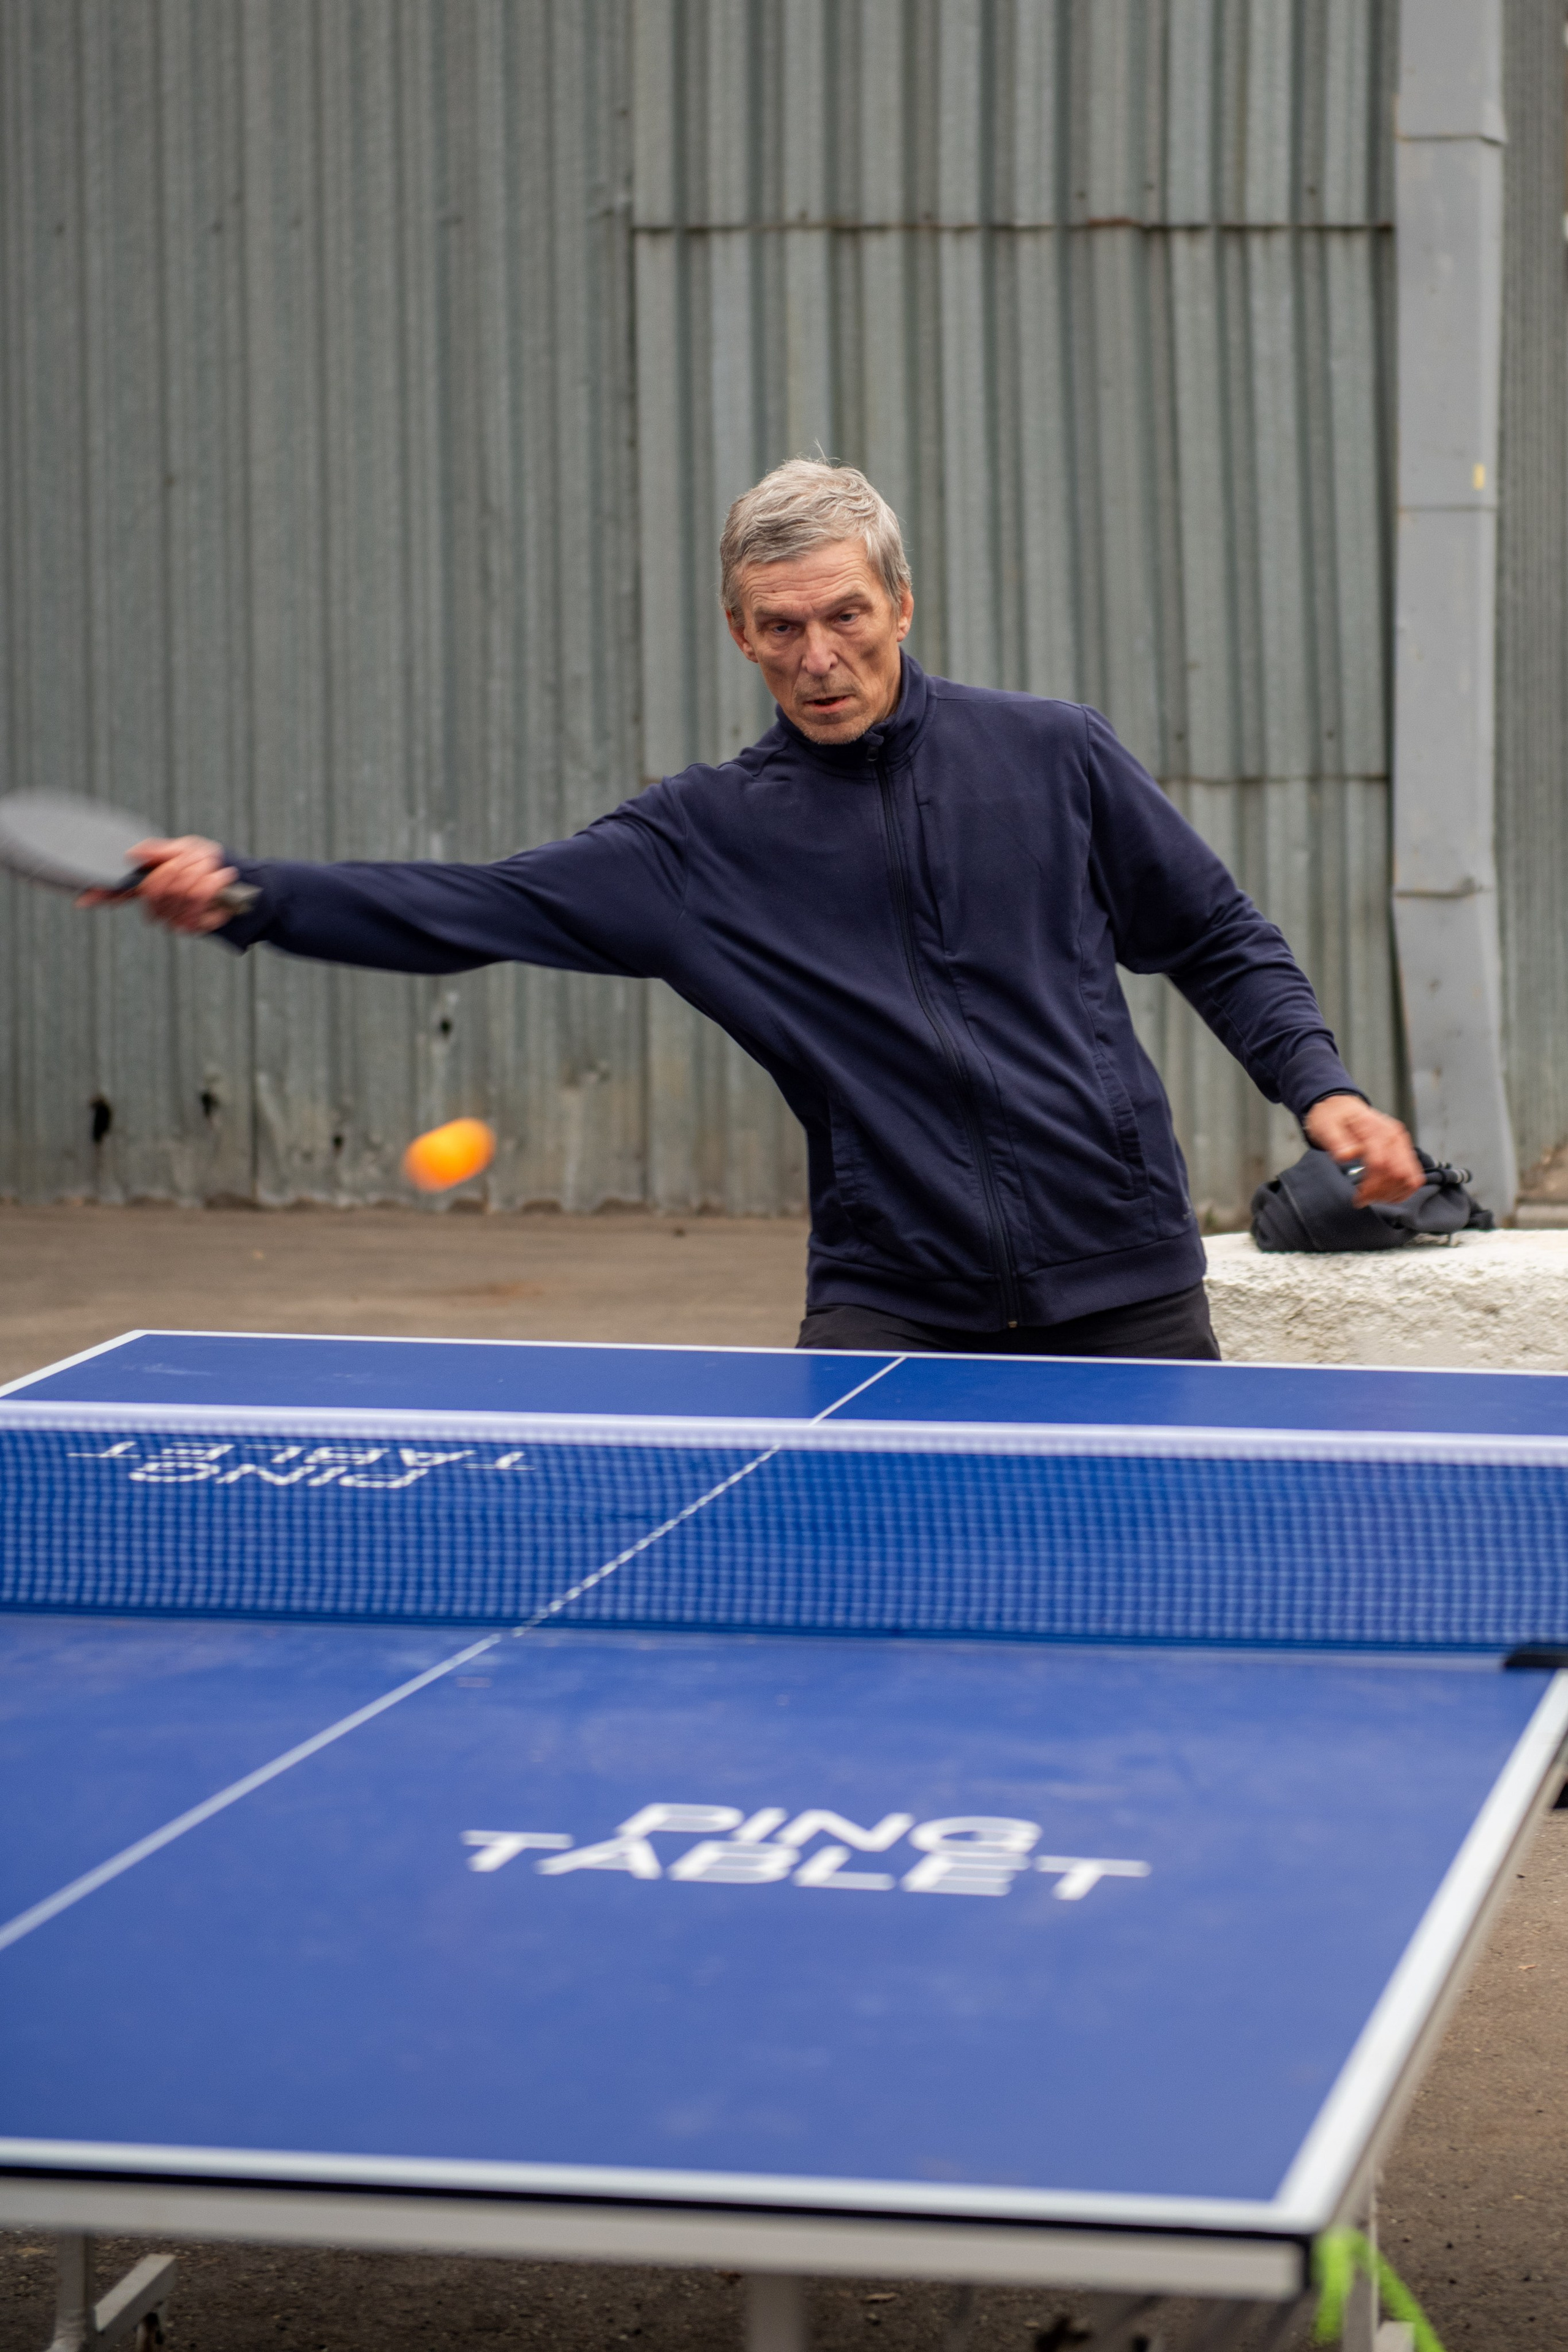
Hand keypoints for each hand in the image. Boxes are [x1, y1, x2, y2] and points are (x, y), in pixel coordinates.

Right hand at [77, 836, 238, 933]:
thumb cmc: (205, 863)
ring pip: (181, 890)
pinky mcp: (194, 926)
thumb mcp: (183, 849)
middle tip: (200, 858)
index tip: (81, 900)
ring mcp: (172, 919)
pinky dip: (214, 881)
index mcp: (148, 885)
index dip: (100, 895)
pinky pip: (200, 898)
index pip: (117, 892)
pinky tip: (220, 878)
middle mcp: (155, 907)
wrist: (238, 881)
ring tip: (212, 867)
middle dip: (182, 865)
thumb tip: (132, 853)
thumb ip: (160, 851)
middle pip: (156, 886)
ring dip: (201, 871)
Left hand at [1302, 1094, 1423, 1205]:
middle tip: (1364, 1199)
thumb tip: (1346, 1156)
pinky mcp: (1404, 1151)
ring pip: (1410, 1178)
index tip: (1357, 1198)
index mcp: (1375, 1129)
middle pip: (1399, 1173)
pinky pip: (1414, 1176)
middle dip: (1382, 1192)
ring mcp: (1401, 1143)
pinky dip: (1402, 1190)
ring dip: (1393, 1193)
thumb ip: (1336, 1141)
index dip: (1371, 1186)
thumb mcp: (1326, 1125)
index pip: (1380, 1164)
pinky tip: (1385, 1194)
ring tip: (1373, 1197)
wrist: (1342, 1108)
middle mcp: (1394, 1135)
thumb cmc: (1333, 1117)